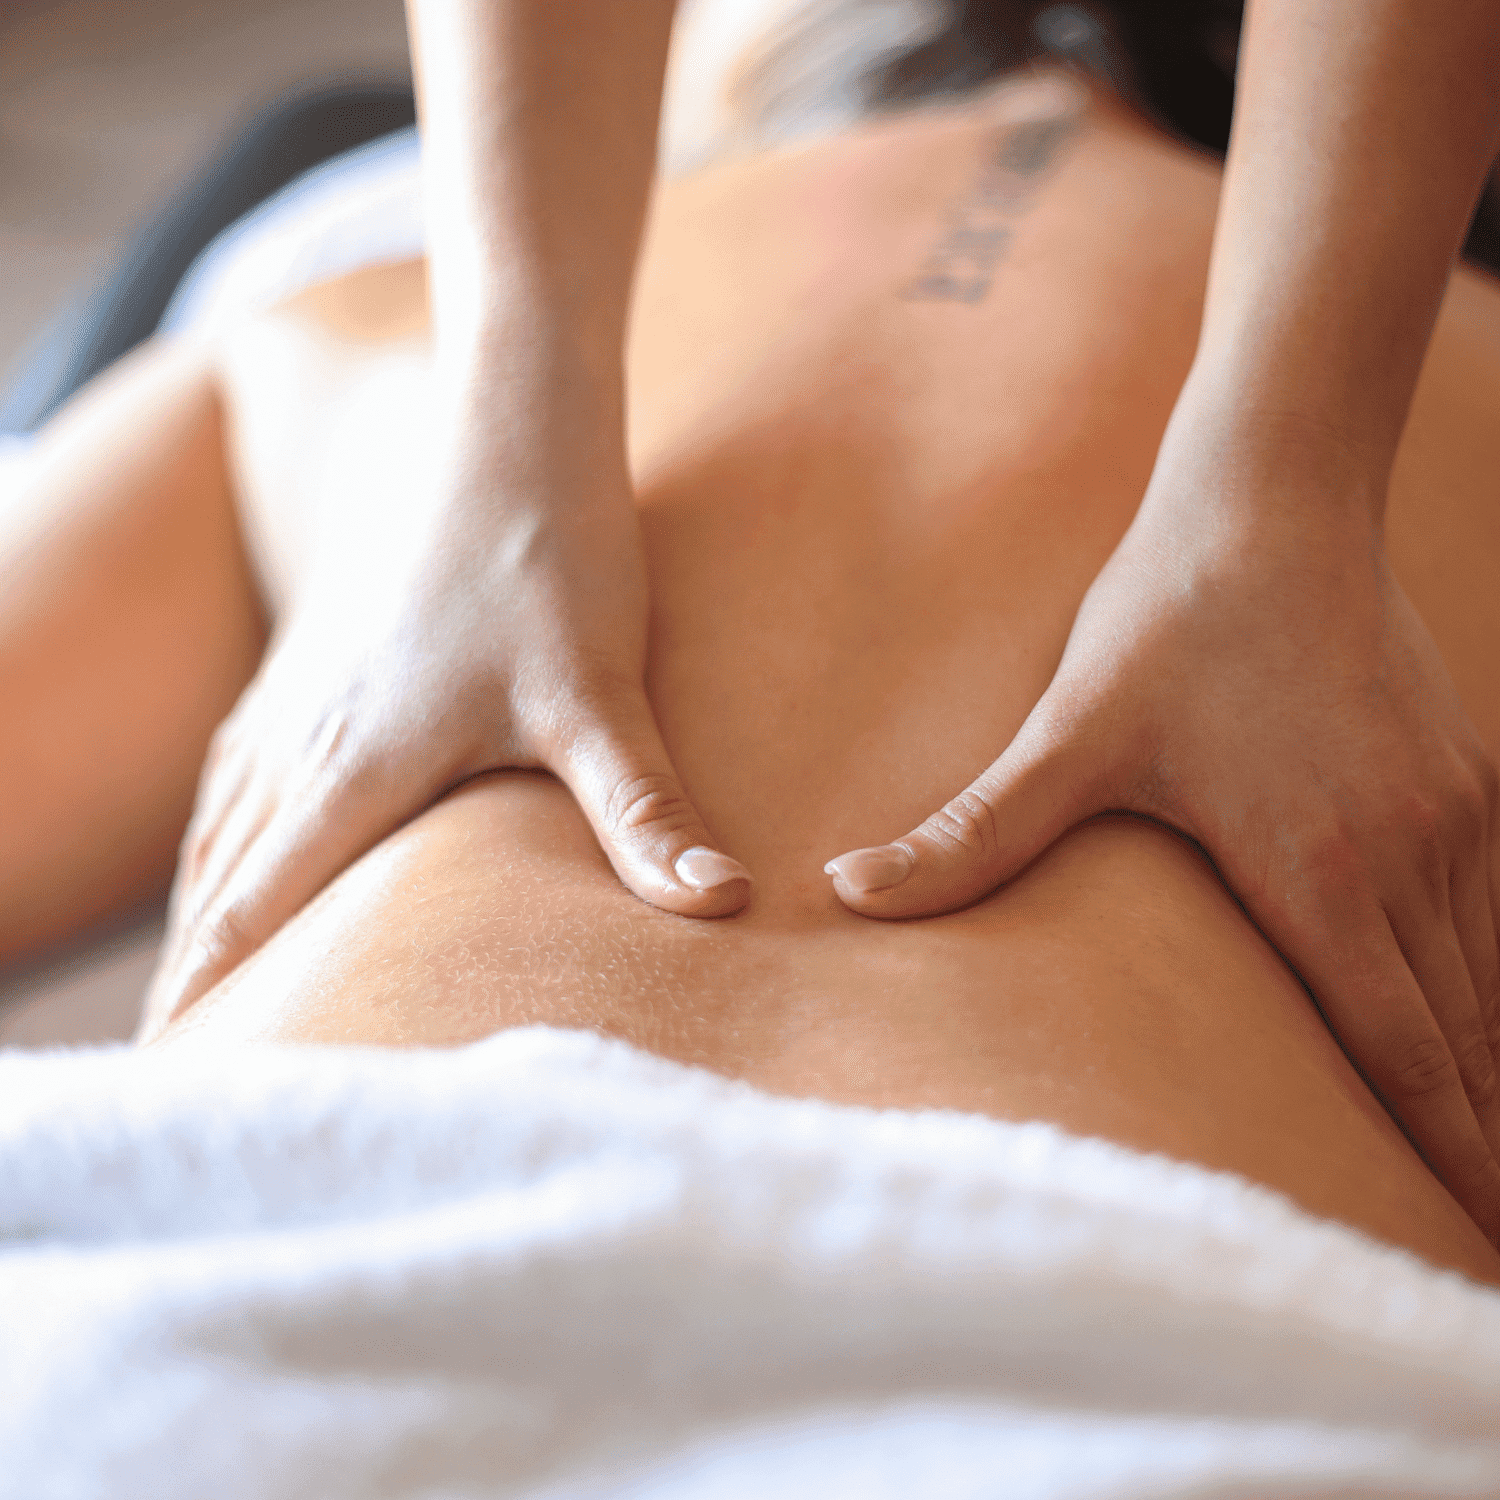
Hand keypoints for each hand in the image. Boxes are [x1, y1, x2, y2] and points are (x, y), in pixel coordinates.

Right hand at [138, 379, 748, 1039]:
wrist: (515, 429)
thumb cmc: (552, 558)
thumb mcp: (602, 699)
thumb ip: (646, 812)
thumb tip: (722, 907)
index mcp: (357, 769)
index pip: (254, 912)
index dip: (210, 1000)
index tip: (172, 1073)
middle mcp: (310, 736)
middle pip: (225, 877)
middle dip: (198, 971)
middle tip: (181, 1057)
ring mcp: (310, 687)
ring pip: (229, 817)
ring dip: (210, 898)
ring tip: (200, 973)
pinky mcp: (332, 652)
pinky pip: (248, 758)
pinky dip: (228, 819)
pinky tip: (237, 830)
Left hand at [825, 444, 1499, 1240]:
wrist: (1274, 497)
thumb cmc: (1170, 618)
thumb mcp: (1065, 734)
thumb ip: (970, 833)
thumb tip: (844, 894)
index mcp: (1319, 870)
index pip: (1404, 1055)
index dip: (1444, 1160)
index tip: (1470, 1247)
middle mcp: (1410, 856)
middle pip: (1464, 1043)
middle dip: (1479, 1150)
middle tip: (1480, 1250)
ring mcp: (1453, 814)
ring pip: (1489, 984)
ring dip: (1487, 1076)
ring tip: (1482, 1166)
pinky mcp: (1463, 775)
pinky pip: (1490, 915)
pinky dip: (1488, 992)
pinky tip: (1472, 1024)